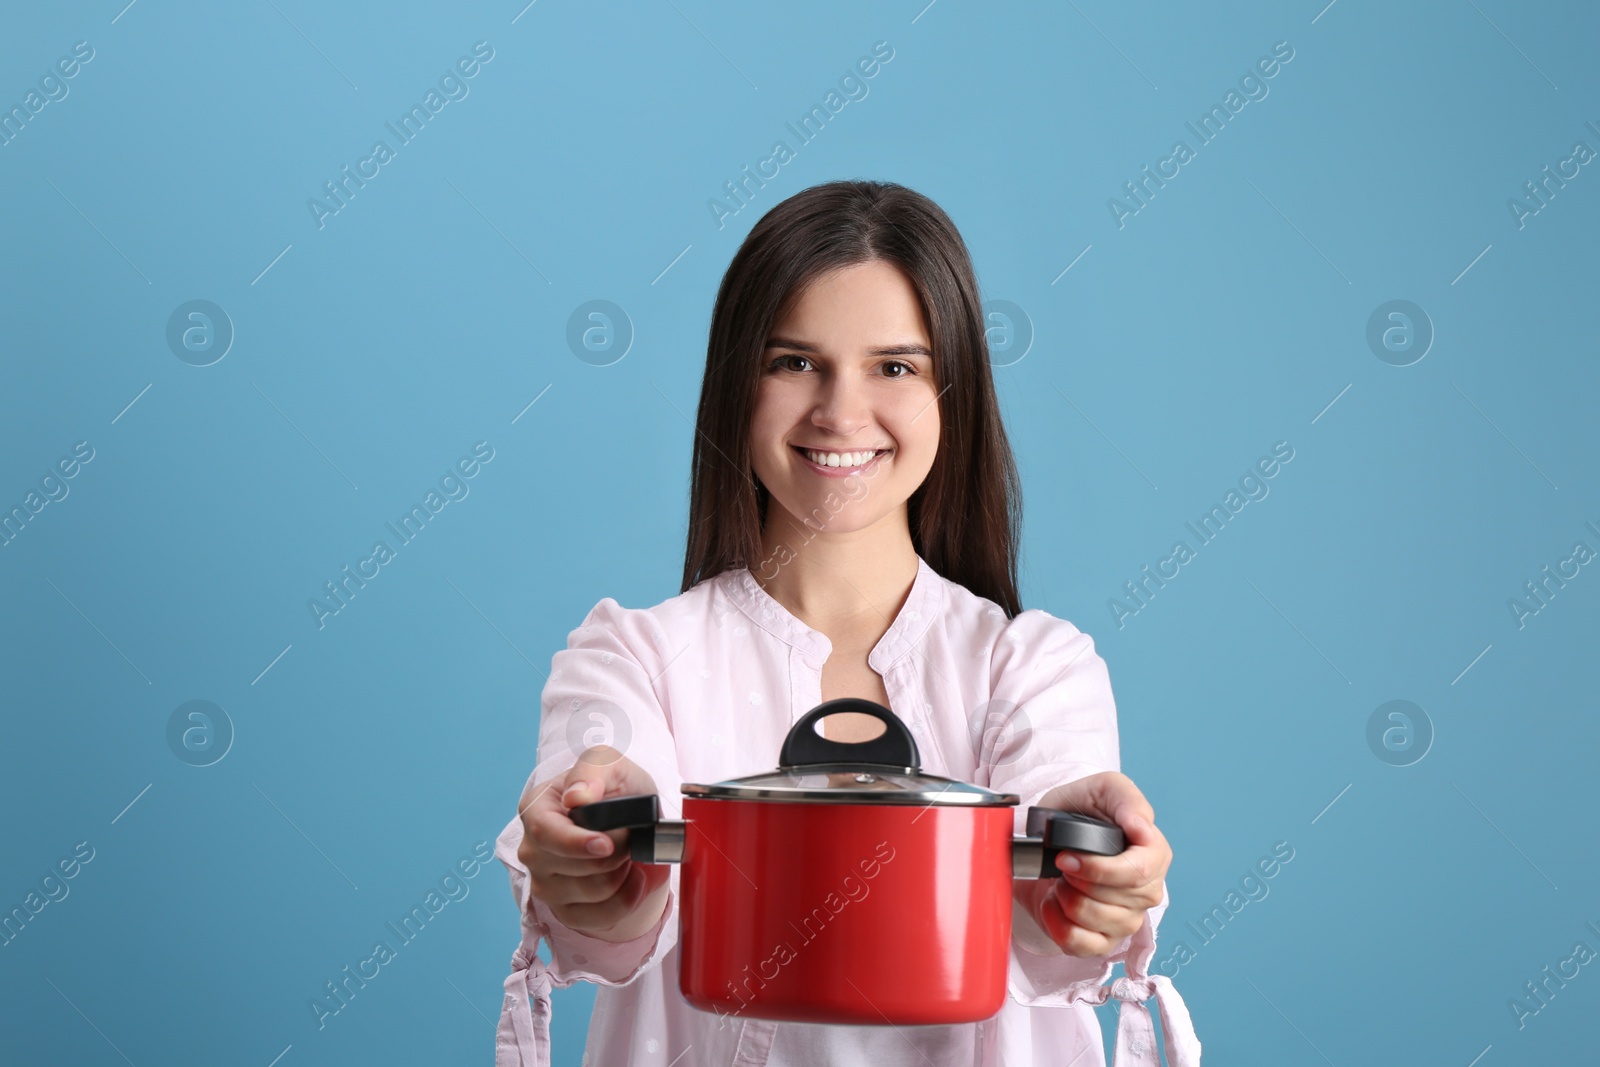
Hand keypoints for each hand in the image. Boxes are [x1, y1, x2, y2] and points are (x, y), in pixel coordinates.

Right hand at [517, 745, 670, 942]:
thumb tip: (576, 795)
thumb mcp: (609, 763)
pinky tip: (635, 879)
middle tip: (630, 835)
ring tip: (630, 854)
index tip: (607, 843)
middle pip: (570, 868)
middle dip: (613, 854)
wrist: (632, 817)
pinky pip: (597, 919)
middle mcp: (533, 849)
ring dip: (622, 874)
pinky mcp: (564, 910)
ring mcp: (545, 883)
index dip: (576, 843)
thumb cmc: (613, 787)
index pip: (544, 834)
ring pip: (589, 893)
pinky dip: (625, 900)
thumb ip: (593, 769)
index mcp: (536, 808)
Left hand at [1013, 771, 1171, 957]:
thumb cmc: (1079, 810)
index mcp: (1154, 854)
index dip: (1100, 869)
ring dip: (1066, 899)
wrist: (1046, 836)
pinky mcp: (1103, 941)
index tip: (1066, 856)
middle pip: (1116, 900)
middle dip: (1077, 880)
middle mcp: (1147, 890)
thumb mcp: (1103, 789)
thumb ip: (1127, 801)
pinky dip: (1057, 925)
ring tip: (1059, 880)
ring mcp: (1127, 918)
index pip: (1139, 873)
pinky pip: (1083, 946)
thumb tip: (1143, 828)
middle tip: (1060, 862)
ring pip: (1098, 922)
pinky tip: (1052, 903)